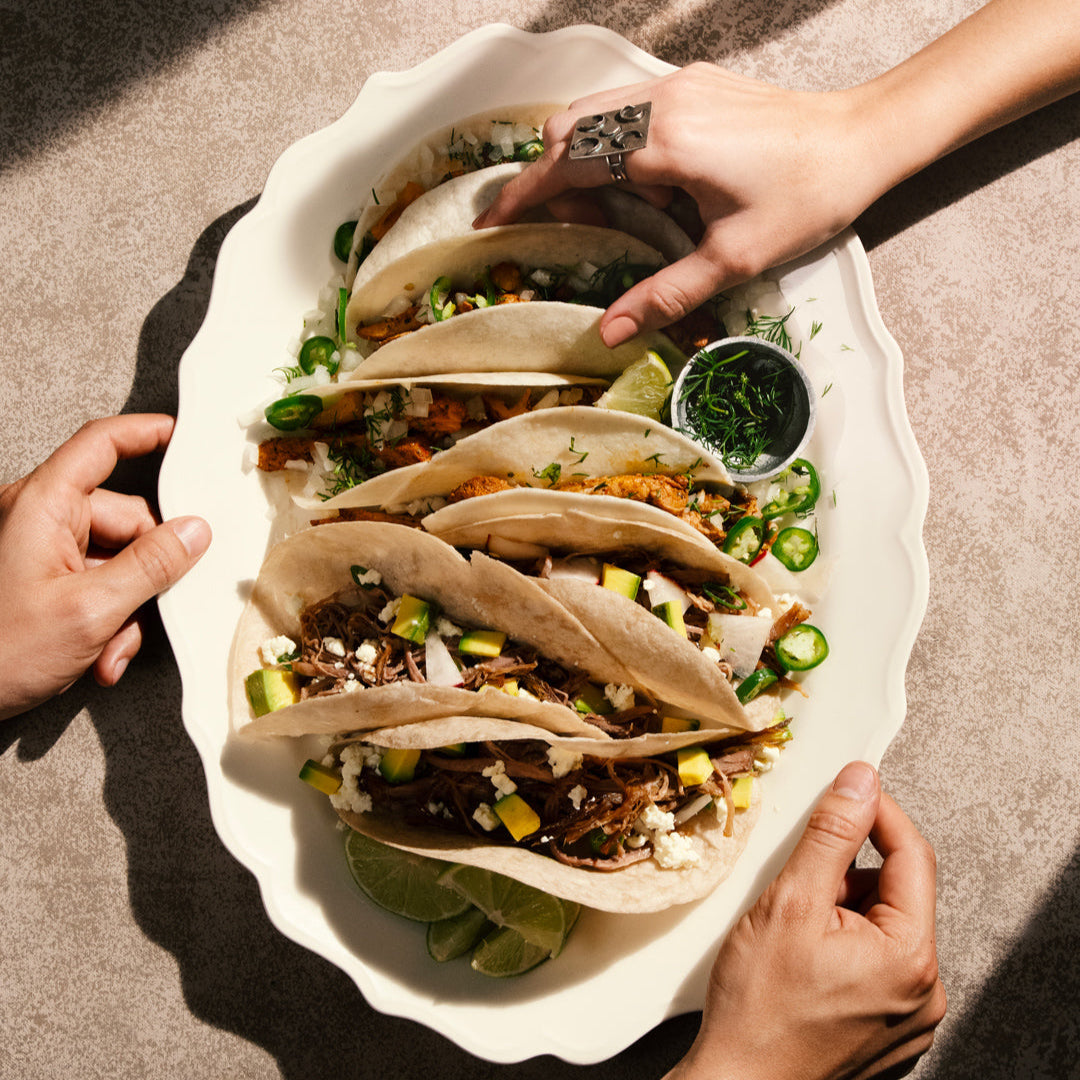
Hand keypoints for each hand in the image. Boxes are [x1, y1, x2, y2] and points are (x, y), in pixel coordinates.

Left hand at [0, 414, 210, 719]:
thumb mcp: (90, 611)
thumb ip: (151, 565)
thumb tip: (194, 532)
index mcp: (43, 505)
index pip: (101, 445)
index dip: (146, 433)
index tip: (185, 436)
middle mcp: (39, 517)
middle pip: (127, 519)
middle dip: (144, 575)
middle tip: (140, 614)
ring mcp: (39, 548)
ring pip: (119, 560)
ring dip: (126, 609)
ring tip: (109, 647)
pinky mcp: (41, 577)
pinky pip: (98, 583)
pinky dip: (107, 618)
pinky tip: (98, 653)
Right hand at [476, 64, 883, 345]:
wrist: (864, 139)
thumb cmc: (806, 199)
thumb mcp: (733, 259)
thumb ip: (663, 293)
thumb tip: (608, 333)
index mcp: (667, 143)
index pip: (569, 161)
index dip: (525, 193)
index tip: (493, 220)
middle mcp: (663, 102)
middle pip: (571, 128)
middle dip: (555, 178)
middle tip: (571, 227)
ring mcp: (678, 85)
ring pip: (595, 112)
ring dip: (585, 159)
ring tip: (612, 210)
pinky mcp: (693, 83)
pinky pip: (627, 107)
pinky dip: (614, 143)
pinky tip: (645, 182)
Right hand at [667, 762, 945, 1079]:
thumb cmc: (758, 1009)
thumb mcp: (790, 903)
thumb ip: (831, 836)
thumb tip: (860, 782)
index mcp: (911, 958)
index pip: (913, 856)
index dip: (878, 813)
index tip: (848, 790)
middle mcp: (924, 994)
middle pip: (897, 894)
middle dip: (849, 875)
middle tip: (798, 888)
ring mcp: (908, 1020)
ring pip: (883, 930)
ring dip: (843, 911)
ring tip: (793, 933)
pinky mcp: (887, 1034)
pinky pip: (877, 967)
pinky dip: (843, 947)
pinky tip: (803, 962)